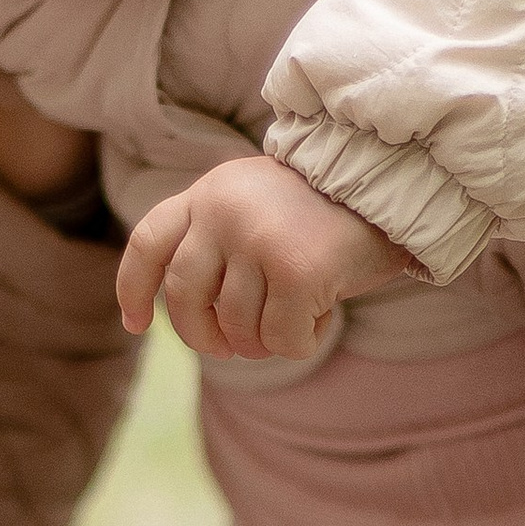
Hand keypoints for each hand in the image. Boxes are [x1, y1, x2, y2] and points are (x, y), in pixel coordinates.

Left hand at [116, 158, 423, 358]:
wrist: (391, 178)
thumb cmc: (326, 205)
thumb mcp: (257, 205)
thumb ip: (218, 242)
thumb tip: (192, 319)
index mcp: (209, 193)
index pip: (149, 243)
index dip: (133, 289)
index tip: (137, 325)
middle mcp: (223, 212)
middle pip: (183, 298)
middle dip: (201, 336)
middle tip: (229, 347)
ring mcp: (257, 240)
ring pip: (235, 326)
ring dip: (263, 341)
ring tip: (295, 318)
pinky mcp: (296, 271)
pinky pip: (281, 338)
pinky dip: (301, 341)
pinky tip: (323, 316)